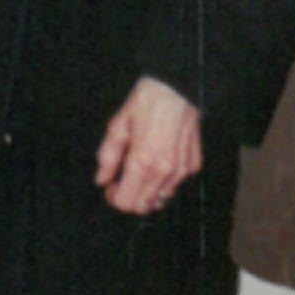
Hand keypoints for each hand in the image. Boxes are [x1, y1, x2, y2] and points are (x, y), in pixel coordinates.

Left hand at [93, 77, 201, 215]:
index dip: (114, 198)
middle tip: (123, 179)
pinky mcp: (193, 165)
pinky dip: (165, 180)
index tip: (111, 186)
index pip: (126, 203)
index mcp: (141, 162)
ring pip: (161, 198)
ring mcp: (181, 171)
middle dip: (130, 197)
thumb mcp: (118, 124)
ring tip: (142, 168)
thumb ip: (108, 156)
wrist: (178, 88)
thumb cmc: (147, 102)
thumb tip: (102, 179)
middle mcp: (163, 172)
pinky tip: (159, 159)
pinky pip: (175, 184)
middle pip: (143, 207)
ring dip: (148, 191)